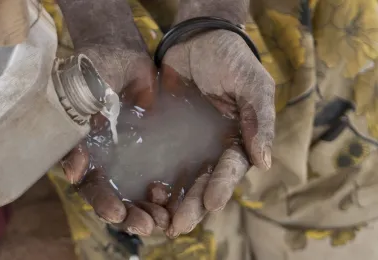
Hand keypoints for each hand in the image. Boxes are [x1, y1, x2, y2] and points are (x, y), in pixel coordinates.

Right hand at [57, 0, 167, 235]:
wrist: (121, 54)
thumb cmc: (96, 71)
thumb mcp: (83, 97)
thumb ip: (79, 129)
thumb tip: (73, 170)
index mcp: (82, 151)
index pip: (88, 184)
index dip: (101, 200)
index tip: (115, 211)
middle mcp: (101, 159)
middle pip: (112, 196)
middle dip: (127, 214)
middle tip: (144, 225)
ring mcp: (124, 157)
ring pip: (133, 192)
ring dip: (146, 210)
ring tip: (161, 222)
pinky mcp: (148, 152)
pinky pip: (155, 176)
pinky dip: (163, 191)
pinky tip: (171, 197)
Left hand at [160, 29, 274, 236]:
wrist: (197, 39)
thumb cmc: (231, 60)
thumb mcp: (253, 85)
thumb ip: (259, 120)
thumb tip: (265, 162)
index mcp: (237, 140)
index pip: (230, 169)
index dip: (222, 186)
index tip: (211, 202)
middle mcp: (212, 149)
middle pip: (203, 183)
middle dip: (192, 205)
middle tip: (177, 225)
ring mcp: (187, 145)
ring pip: (180, 180)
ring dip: (171, 202)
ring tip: (158, 219)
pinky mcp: (165, 138)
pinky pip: (159, 163)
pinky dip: (153, 180)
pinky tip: (144, 192)